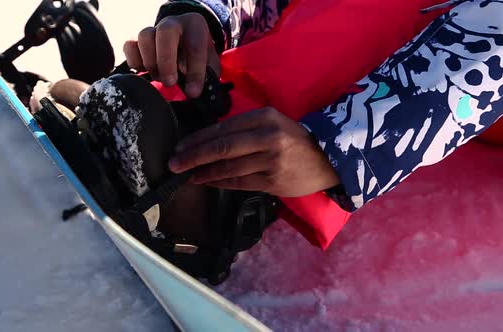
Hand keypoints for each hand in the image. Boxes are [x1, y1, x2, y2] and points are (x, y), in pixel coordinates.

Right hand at [123, 13, 220, 97]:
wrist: (184, 46)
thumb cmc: (198, 57)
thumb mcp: (210, 64)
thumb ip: (207, 76)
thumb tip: (195, 93)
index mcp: (195, 26)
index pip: (195, 46)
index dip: (194, 72)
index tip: (193, 92)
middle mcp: (172, 24)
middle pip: (165, 32)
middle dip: (166, 60)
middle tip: (169, 83)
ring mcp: (153, 30)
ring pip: (145, 36)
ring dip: (150, 62)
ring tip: (158, 78)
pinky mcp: (137, 40)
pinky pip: (129, 46)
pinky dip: (134, 61)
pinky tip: (143, 72)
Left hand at [168, 107, 340, 196]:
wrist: (328, 159)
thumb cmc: (294, 140)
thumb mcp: (272, 123)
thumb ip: (244, 128)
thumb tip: (207, 139)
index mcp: (264, 117)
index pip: (223, 128)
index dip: (197, 139)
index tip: (180, 146)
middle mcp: (267, 136)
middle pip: (221, 147)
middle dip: (193, 156)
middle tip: (174, 163)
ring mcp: (271, 160)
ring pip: (228, 167)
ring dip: (203, 172)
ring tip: (187, 175)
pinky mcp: (273, 180)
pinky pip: (239, 182)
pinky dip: (220, 182)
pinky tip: (206, 181)